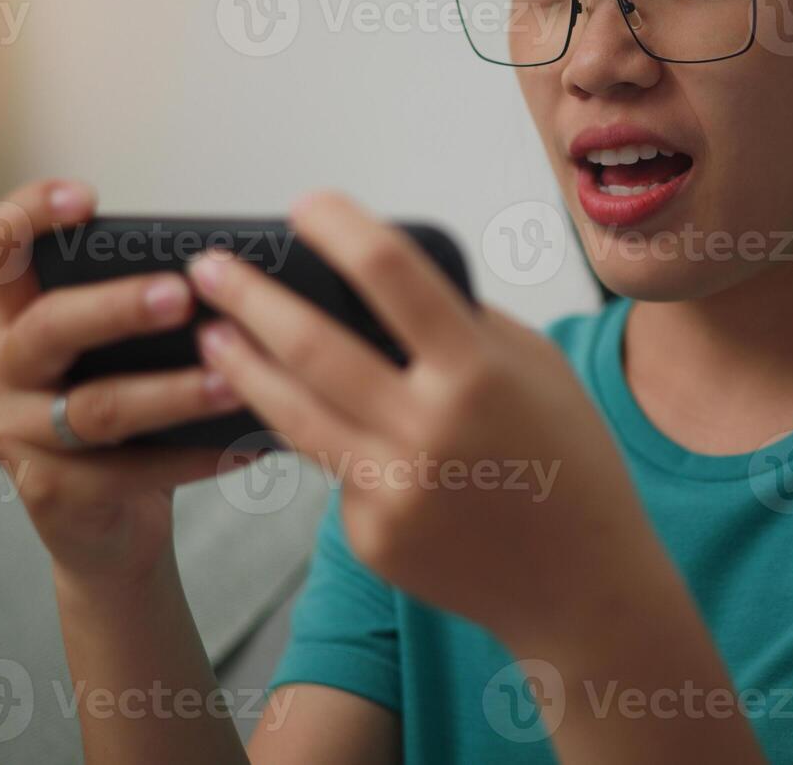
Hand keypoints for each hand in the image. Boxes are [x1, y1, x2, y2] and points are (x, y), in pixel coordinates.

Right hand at [0, 179, 256, 588]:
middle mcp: (3, 373)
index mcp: (19, 322)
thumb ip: (150, 319)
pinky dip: (196, 457)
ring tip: (235, 382)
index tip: (87, 199)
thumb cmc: (131, 427)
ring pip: (98, 407)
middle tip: (181, 294)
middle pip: (49, 326)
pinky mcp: (49, 494)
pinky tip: (247, 446)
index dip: (32, 215)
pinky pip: (132, 471)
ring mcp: (16, 436)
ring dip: (174, 392)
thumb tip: (239, 274)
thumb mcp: (123, 363)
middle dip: (117, 307)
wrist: (110, 534)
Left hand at [185, 190, 667, 643]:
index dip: (339, 229)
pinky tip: (322, 428)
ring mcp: (394, 489)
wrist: (581, 584)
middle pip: (312, 345)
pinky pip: (335, 471)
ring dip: (242, 369)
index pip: (391, 274)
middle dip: (250, 299)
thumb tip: (387, 283)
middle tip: (210, 270)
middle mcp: (429, 429)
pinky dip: (327, 443)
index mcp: (478, 371)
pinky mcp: (373, 535)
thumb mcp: (537, 369)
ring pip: (293, 414)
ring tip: (212, 336)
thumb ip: (466, 325)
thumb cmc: (569, 461)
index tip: (304, 207)